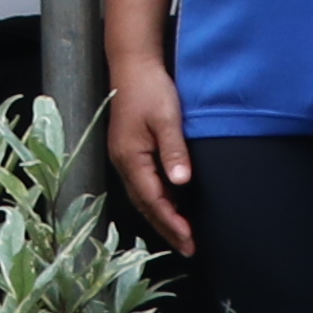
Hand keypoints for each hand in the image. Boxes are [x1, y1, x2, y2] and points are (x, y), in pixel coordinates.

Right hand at [105, 51, 195, 252]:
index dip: (171, 222)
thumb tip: (181, 183)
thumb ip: (174, 151)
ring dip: (162, 216)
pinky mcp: (130, 150)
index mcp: (130, 158)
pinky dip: (158, 200)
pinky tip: (172, 205)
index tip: (189, 240)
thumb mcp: (167, 118)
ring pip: (143, 196)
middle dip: (166, 228)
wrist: (133, 63)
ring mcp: (124, 157)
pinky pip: (143, 184)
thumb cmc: (150, 88)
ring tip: (182, 235)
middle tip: (188, 248)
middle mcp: (123, 162)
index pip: (153, 200)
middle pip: (145, 205)